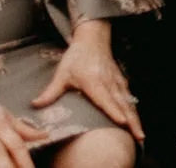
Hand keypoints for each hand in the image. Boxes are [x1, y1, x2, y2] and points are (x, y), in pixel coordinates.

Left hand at [34, 19, 141, 144]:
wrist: (93, 39)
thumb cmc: (77, 56)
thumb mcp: (62, 73)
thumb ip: (51, 91)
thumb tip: (35, 105)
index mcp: (94, 81)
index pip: (105, 99)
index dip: (114, 111)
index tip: (122, 121)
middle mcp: (108, 83)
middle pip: (122, 105)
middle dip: (131, 121)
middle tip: (139, 136)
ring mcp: (116, 82)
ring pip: (128, 103)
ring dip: (135, 118)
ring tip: (140, 134)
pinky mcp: (120, 82)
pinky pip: (128, 98)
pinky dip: (133, 110)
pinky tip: (135, 120)